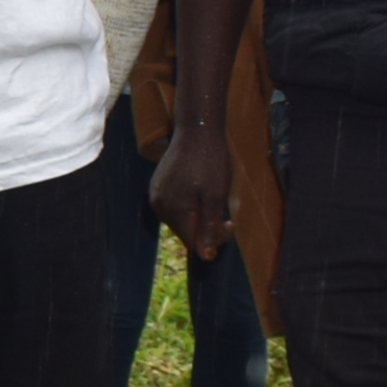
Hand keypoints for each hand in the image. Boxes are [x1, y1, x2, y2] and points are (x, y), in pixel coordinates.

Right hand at [148, 125, 234, 262]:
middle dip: (206, 227)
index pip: (193, 243)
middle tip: (226, 213)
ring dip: (198, 215)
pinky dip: (189, 205)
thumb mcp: (215, 197)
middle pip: (185, 231)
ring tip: (212, 197)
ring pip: (180, 219)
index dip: (214, 239)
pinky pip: (174, 206)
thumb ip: (209, 228)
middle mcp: (159, 206)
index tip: (230, 222)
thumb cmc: (209, 162)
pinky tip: (200, 190)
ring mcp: (156, 195)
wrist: (196, 130)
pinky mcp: (157, 185)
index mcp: (173, 211)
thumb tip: (206, 257)